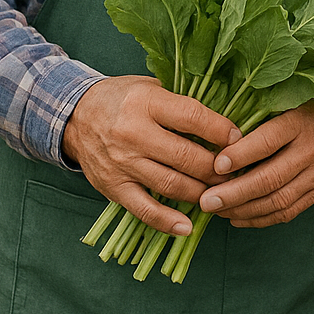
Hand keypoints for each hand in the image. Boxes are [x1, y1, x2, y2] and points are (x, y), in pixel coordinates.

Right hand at [63, 75, 240, 235]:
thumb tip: (225, 118)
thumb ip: (182, 101)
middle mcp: (133, 133)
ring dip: (201, 192)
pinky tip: (188, 227)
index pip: (192, 117)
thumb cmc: (123, 98)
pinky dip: (168, 222)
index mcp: (146, 102)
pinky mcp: (114, 188)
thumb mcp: (151, 86)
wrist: (74, 116)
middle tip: (236, 171)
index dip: (221, 131)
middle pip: (186, 156)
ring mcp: (123, 164)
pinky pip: (145, 210)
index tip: (239, 139)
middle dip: (217, 168)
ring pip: (171, 185)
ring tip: (220, 193)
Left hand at [197, 100, 313, 226]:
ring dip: (244, 210)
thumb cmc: (313, 106)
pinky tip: (238, 217)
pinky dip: (261, 218)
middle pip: (271, 177)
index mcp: (302, 122)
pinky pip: (289, 211)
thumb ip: (262, 113)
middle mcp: (312, 150)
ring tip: (217, 211)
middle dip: (235, 193)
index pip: (269, 141)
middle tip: (206, 200)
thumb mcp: (292, 98)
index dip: (241, 155)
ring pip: (278, 200)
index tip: (215, 165)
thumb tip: (220, 134)